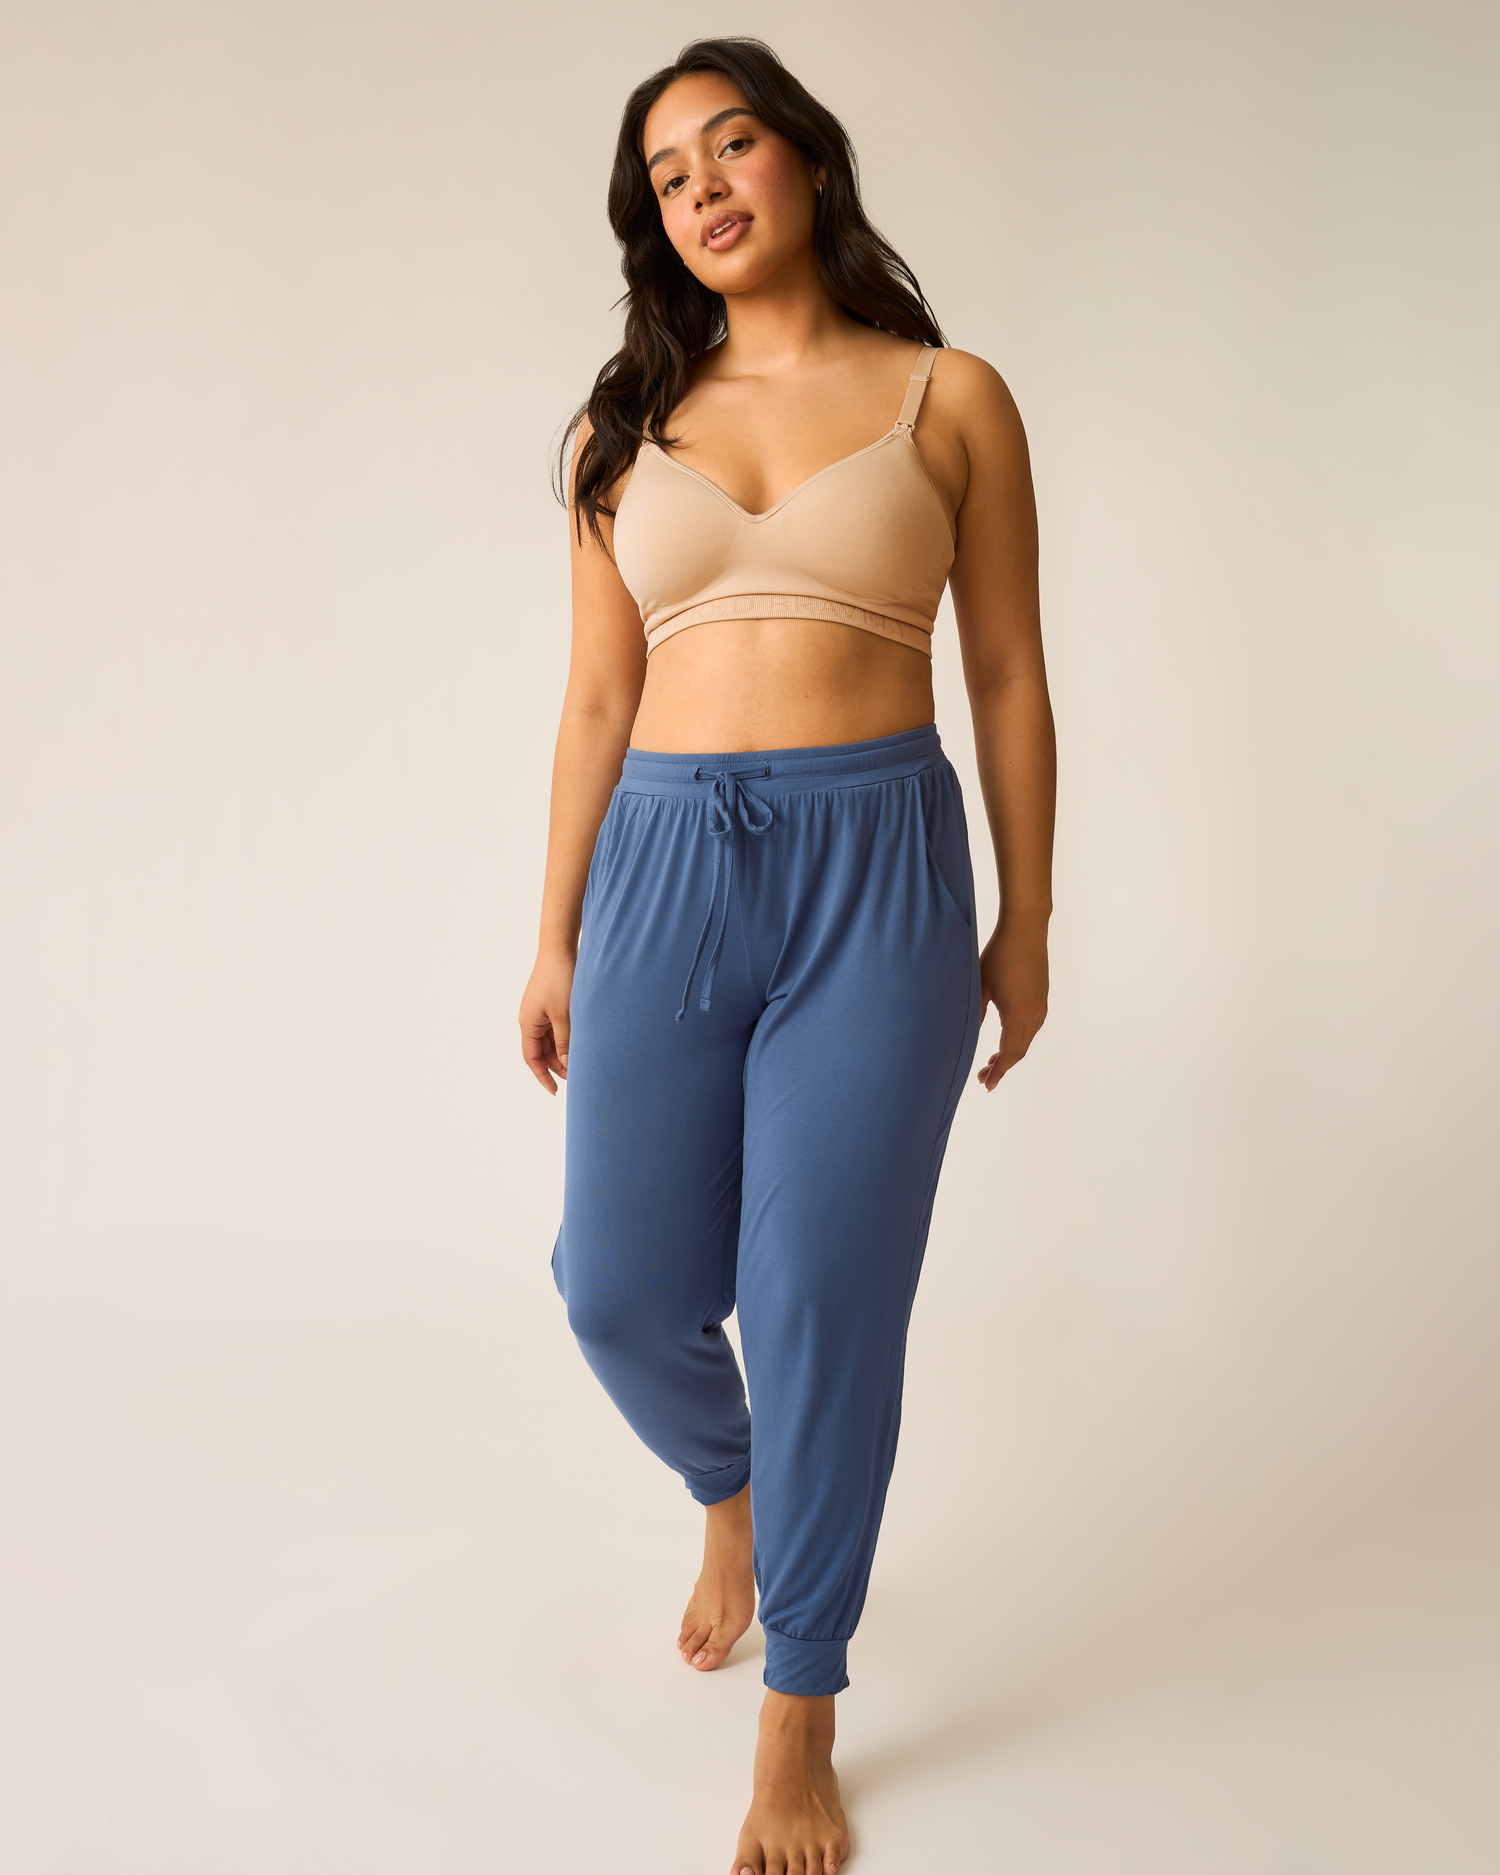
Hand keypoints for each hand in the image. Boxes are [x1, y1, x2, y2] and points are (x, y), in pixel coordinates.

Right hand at [520, 950, 574, 1094]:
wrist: (559, 949)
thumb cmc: (560, 979)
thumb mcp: (564, 1015)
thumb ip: (565, 1041)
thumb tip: (566, 1064)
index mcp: (528, 1023)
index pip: (532, 1058)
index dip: (543, 1076)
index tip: (555, 1091)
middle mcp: (530, 1019)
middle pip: (542, 1051)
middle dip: (557, 1065)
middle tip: (576, 1076)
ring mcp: (540, 1011)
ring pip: (550, 1040)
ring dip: (562, 1052)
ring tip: (580, 1062)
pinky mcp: (549, 1003)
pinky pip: (555, 1028)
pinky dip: (565, 1038)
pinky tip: (580, 1043)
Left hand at [975, 920, 1048, 1090]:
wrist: (1026, 930)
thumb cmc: (1000, 954)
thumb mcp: (981, 985)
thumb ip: (976, 1013)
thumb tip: (969, 1035)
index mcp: (1018, 1014)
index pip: (1009, 1054)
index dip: (998, 1072)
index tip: (986, 1085)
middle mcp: (1034, 1014)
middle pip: (1018, 1051)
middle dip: (1001, 1066)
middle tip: (983, 1076)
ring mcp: (1040, 1006)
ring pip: (1025, 1040)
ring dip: (1009, 1053)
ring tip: (991, 1062)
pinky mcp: (1041, 998)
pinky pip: (1030, 1028)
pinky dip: (1017, 1040)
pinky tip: (1005, 1038)